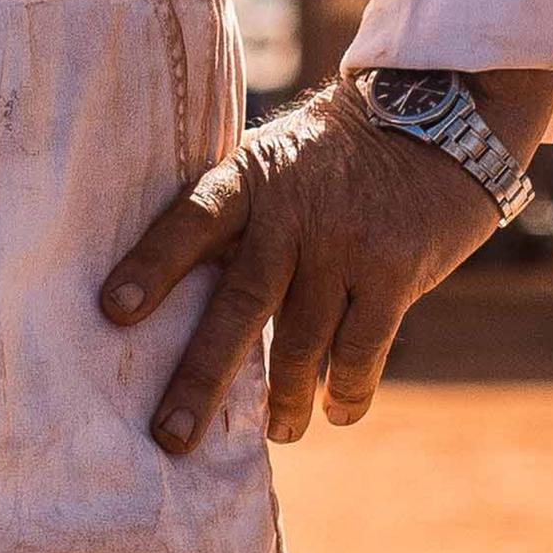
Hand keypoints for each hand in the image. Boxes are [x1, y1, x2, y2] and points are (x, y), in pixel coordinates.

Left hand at [101, 70, 550, 451]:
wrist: (440, 116)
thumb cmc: (336, 156)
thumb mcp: (274, 162)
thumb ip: (239, 220)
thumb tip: (184, 305)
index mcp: (246, 181)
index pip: (187, 223)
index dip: (149, 266)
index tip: (111, 311)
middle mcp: (290, 215)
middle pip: (236, 305)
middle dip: (200, 377)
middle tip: (170, 436)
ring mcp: (343, 246)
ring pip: (300, 343)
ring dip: (284, 399)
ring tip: (276, 433)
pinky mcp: (395, 273)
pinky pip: (361, 349)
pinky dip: (347, 389)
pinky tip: (336, 412)